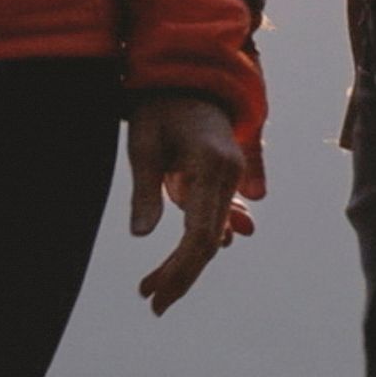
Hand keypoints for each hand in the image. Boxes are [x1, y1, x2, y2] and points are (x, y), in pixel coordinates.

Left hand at [125, 90, 261, 311]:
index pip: (198, 234)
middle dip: (181, 276)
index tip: (152, 295)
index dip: (178, 270)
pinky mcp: (227, 176)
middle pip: (210, 242)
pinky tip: (181, 264)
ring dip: (187, 263)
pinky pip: (218, 217)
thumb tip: (142, 236)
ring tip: (155, 288)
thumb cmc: (158, 106)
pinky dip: (202, 241)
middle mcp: (231, 174)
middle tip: (153, 303)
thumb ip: (145, 191)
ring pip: (214, 233)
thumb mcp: (143, 145)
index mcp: (211, 166)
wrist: (188, 73)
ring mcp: (234, 175)